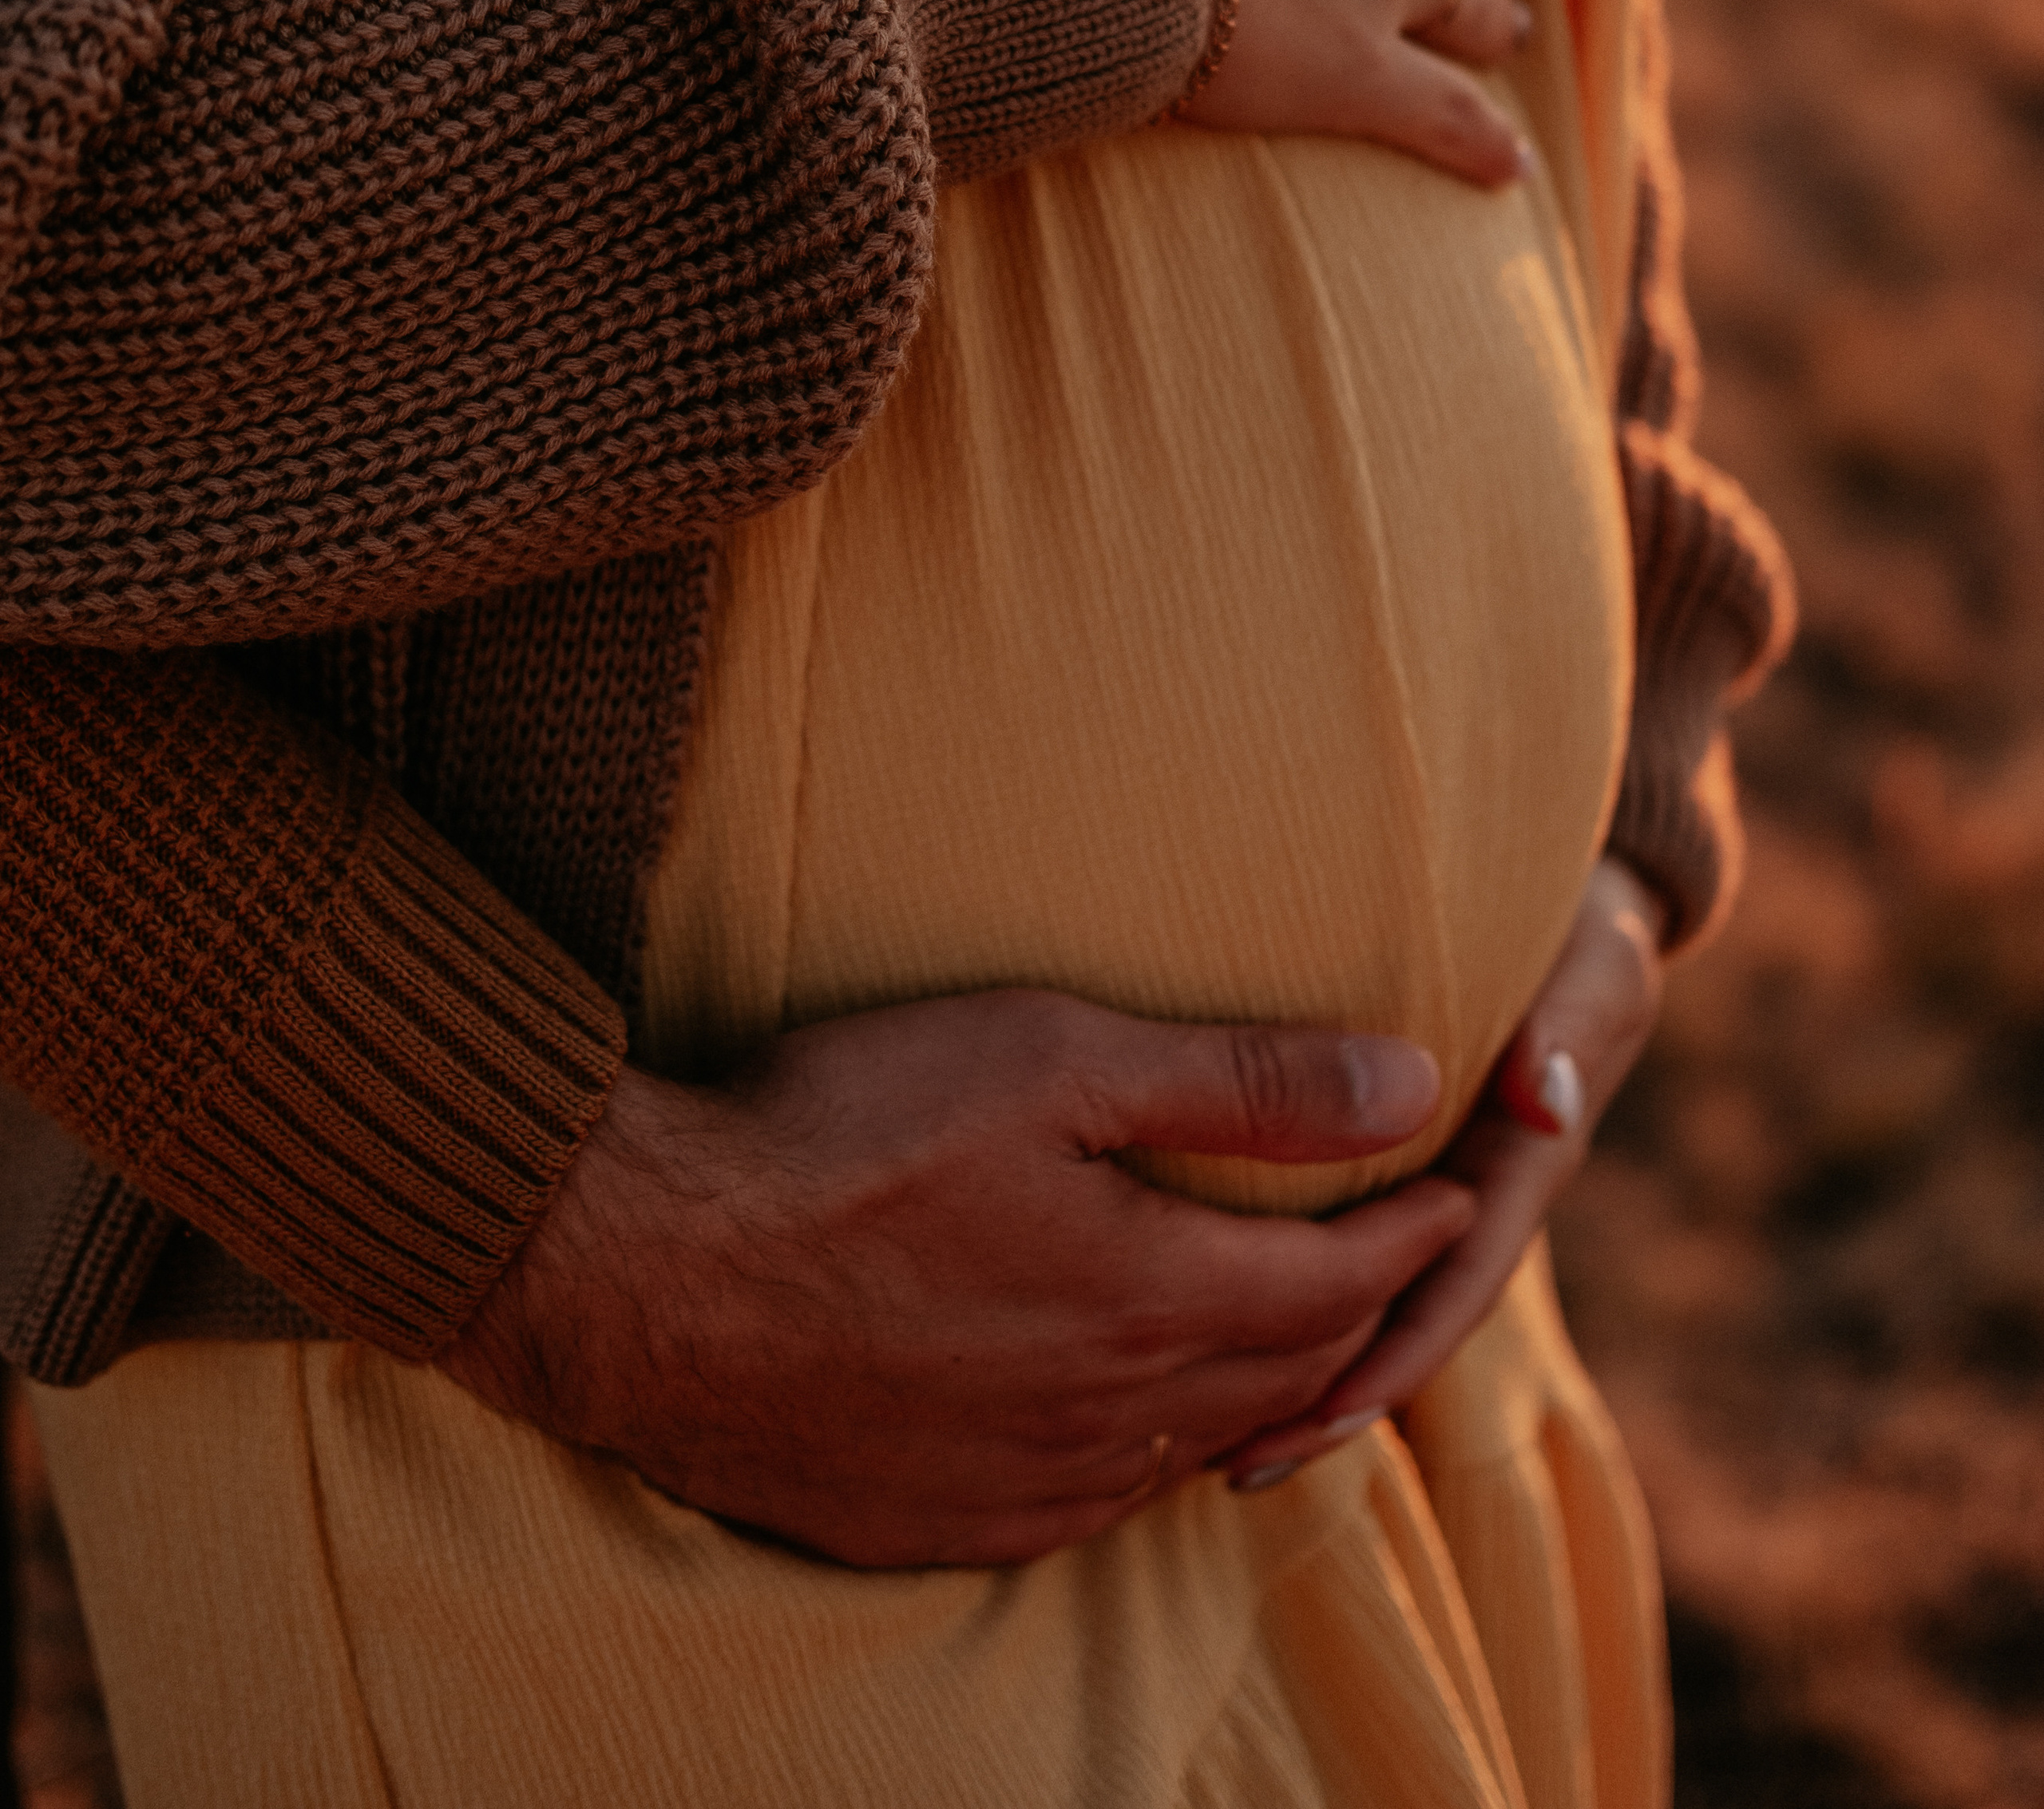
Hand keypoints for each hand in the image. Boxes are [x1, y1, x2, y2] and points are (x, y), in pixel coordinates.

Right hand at [437, 989, 1473, 1567]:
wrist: (646, 1272)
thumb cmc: (843, 1133)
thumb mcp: (1050, 1058)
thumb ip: (1238, 1082)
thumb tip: (1407, 1080)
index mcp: (1154, 1296)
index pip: (1343, 1279)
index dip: (1415, 1229)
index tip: (1457, 1186)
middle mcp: (1112, 1416)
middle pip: (1291, 1376)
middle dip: (1366, 1315)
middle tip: (1401, 1261)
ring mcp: (1023, 1483)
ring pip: (1202, 1450)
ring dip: (1270, 1391)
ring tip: (1296, 1338)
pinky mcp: (939, 1521)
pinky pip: (1097, 1502)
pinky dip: (1160, 1451)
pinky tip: (1143, 1421)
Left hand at [1216, 857, 1664, 1487]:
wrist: (1576, 900)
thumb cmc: (1580, 925)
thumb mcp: (1590, 964)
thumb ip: (1569, 1023)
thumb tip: (1543, 1096)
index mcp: (1520, 1163)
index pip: (1455, 1277)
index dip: (1394, 1350)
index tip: (1325, 1412)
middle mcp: (1475, 1190)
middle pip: (1402, 1316)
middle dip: (1332, 1394)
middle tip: (1236, 1461)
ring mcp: (1435, 1181)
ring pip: (1366, 1292)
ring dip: (1302, 1365)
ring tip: (1210, 1441)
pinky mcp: (1394, 1157)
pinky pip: (1341, 1240)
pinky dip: (1287, 1293)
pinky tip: (1209, 1330)